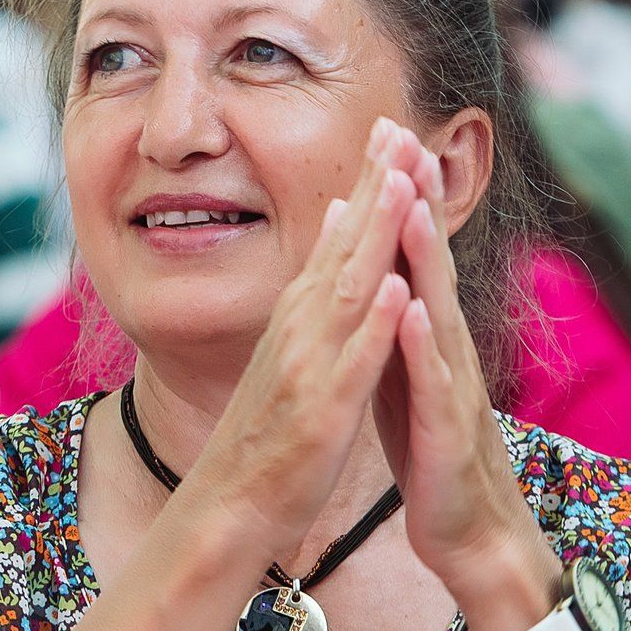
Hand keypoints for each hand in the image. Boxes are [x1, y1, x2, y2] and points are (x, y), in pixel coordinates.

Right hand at [185, 126, 417, 556]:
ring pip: (349, 290)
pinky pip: (352, 363)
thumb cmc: (270, 429)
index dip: (367, 180)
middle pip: (345, 245)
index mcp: (302, 313)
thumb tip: (339, 214)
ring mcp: (310, 366)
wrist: (231, 504)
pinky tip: (396, 290)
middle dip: (374, 186)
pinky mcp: (321, 411)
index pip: (341, 234)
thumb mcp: (293, 343)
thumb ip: (319, 281)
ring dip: (375, 236)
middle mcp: (301, 327)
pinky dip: (374, 325)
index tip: (391, 126)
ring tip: (399, 184)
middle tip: (397, 126)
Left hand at [373, 120, 557, 630]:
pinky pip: (433, 382)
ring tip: (410, 204)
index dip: (405, 198)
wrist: (471, 534)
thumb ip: (397, 323)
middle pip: (434, 265)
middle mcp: (448, 351)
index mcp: (430, 338)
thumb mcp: (408, 374)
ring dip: (426, 258)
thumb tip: (380, 267)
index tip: (390, 137)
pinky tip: (409, 309)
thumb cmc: (433, 452)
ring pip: (438, 312)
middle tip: (409, 138)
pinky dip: (420, 345)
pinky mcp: (446, 432)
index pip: (417, 257)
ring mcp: (453, 388)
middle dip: (420, 203)